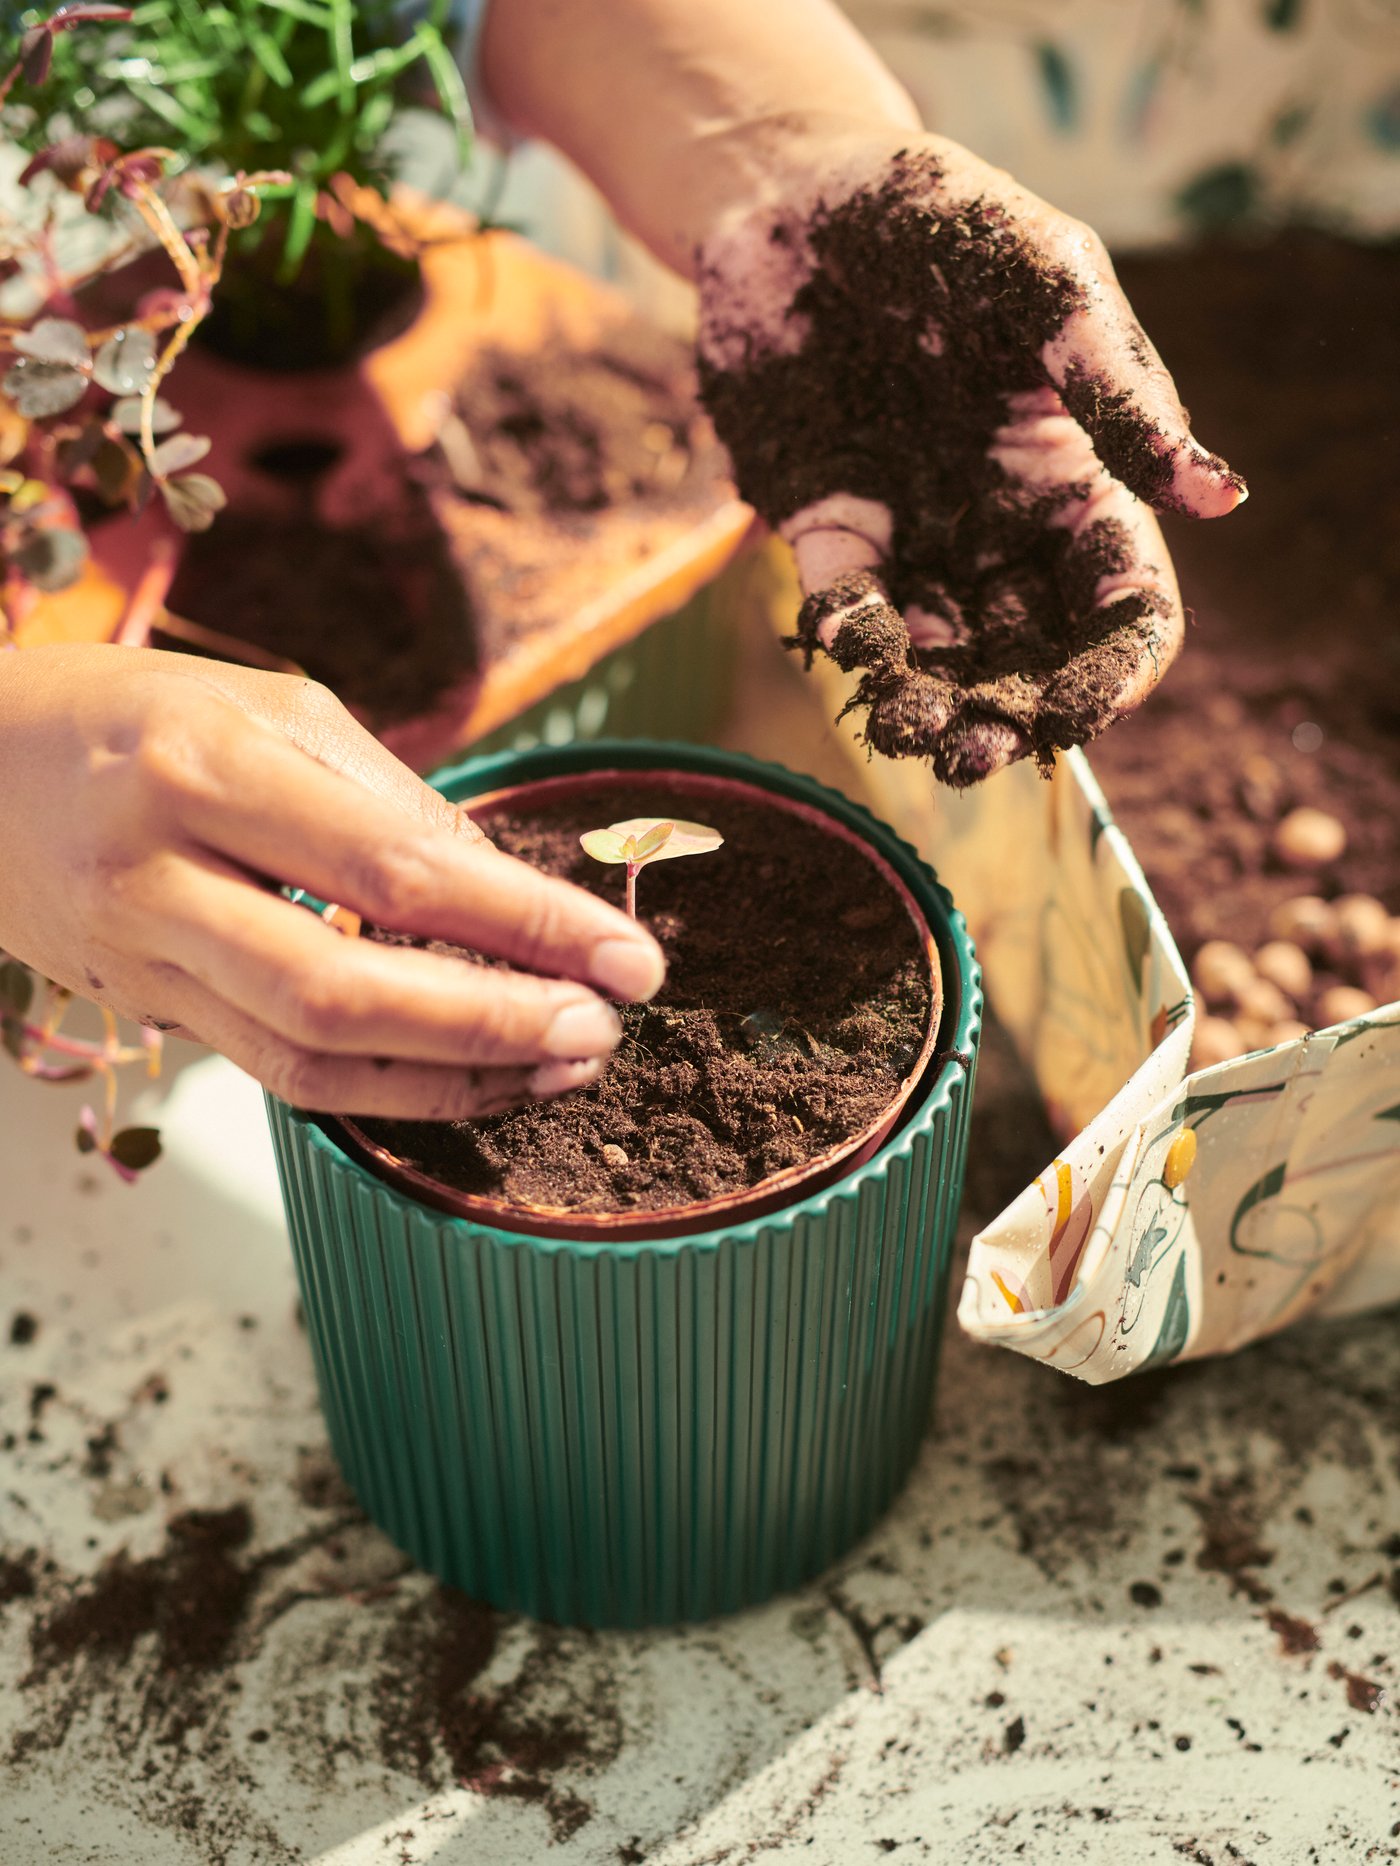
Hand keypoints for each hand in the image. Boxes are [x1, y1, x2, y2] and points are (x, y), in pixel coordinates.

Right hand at [0, 645, 664, 1116]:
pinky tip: (470, 1074)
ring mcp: (142, 960)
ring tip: (558, 1065)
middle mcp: (159, 874)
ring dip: (451, 1077)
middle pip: (343, 989)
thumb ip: (388, 799)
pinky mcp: (146, 1014)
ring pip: (307, 1057)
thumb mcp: (271, 708)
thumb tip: (508, 889)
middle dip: (493, 1024)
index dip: (525, 922)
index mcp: (202, 766)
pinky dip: (386, 1085)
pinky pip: (277, 1071)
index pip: (393, 867)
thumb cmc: (135, 716)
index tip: (627, 956)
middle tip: (601, 1030)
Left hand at [698, 130, 1246, 785]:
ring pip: (935, 653)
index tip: (1083, 711)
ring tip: (909, 733)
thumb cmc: (946, 222)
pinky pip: (847, 604)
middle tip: (973, 755)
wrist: (797, 192)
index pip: (1120, 604)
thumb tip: (1222, 498)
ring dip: (925, 703)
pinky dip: (849, 636)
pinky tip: (848, 646)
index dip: (1113, 670)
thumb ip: (1121, 396)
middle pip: (1025, 655)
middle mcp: (1000, 525)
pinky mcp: (829, 526)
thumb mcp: (1050, 288)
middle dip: (1008, 715)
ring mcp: (915, 532)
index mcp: (1077, 479)